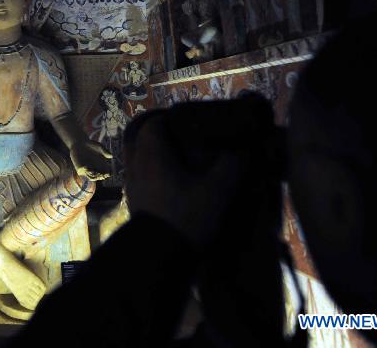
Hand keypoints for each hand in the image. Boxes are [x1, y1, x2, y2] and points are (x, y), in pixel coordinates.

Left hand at [69, 139, 111, 180]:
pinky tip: (89, 169)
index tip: (108, 173)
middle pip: (100, 176)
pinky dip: (87, 173)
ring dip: (95, 177)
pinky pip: (84, 173)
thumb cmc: (91, 144)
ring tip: (97, 173)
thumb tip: (111, 156)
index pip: (107, 172)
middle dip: (102, 176)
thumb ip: (104, 151)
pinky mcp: (81, 169)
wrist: (79, 144)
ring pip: (92, 177)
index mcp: (102, 165)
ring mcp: (88, 170)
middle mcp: (96, 169)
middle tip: (103, 175)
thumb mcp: (99, 146)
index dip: (108, 174)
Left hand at [124, 113, 242, 247]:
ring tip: (183, 165)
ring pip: (142, 161)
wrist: (159, 257)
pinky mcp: (134, 203)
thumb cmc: (185, 216)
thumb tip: (243, 149)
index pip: (152, 124)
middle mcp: (136, 165)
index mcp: (151, 155)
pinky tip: (175, 188)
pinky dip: (156, 178)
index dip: (170, 119)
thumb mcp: (217, 190)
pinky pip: (143, 180)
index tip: (189, 124)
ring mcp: (132, 185)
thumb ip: (231, 165)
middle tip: (187, 144)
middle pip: (144, 141)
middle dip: (164, 139)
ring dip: (159, 159)